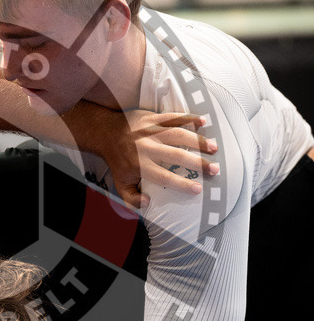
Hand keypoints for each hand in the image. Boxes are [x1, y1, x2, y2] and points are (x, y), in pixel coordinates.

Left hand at [103, 110, 218, 208]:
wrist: (105, 133)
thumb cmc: (116, 161)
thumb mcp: (119, 184)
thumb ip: (131, 199)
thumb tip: (148, 203)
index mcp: (140, 165)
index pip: (164, 176)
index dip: (182, 184)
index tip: (198, 189)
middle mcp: (146, 147)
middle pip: (176, 155)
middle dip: (197, 162)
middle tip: (215, 169)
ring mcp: (150, 131)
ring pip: (178, 134)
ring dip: (198, 140)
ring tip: (214, 148)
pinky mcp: (151, 117)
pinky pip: (172, 117)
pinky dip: (188, 118)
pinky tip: (203, 121)